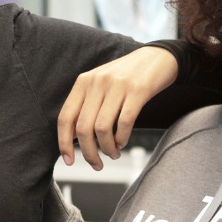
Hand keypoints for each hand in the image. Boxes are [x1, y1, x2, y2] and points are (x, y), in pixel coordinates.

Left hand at [57, 46, 178, 167]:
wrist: (158, 57)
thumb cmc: (127, 75)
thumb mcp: (100, 84)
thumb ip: (86, 106)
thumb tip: (72, 137)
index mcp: (83, 82)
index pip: (66, 118)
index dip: (64, 143)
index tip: (69, 160)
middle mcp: (97, 82)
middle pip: (83, 128)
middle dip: (89, 152)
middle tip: (97, 164)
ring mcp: (117, 86)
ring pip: (102, 129)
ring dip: (107, 148)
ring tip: (113, 153)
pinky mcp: (138, 91)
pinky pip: (124, 123)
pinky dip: (121, 139)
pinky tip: (123, 143)